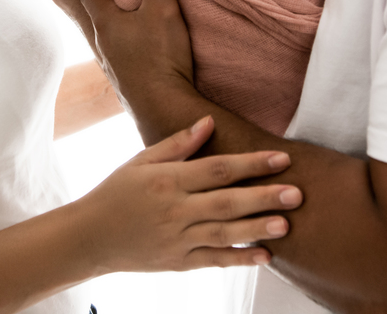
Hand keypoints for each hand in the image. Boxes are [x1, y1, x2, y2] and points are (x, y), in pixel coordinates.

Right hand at [71, 115, 302, 272]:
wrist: (89, 237)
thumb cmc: (116, 192)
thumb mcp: (141, 160)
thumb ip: (178, 143)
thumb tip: (210, 122)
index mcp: (167, 179)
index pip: (217, 168)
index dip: (251, 163)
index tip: (281, 158)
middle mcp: (174, 210)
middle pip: (226, 201)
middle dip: (263, 197)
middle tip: (297, 193)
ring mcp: (176, 239)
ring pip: (223, 233)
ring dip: (256, 228)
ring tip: (287, 224)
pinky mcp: (177, 263)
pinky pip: (213, 261)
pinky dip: (239, 258)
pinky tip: (265, 256)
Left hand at [79, 0, 195, 108]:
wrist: (163, 108)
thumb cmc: (159, 56)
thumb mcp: (162, 9)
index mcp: (104, 21)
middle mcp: (102, 41)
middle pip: (93, 11)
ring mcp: (112, 62)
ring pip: (106, 33)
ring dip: (112, 19)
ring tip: (122, 7)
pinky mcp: (126, 78)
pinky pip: (119, 51)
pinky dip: (123, 40)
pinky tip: (135, 43)